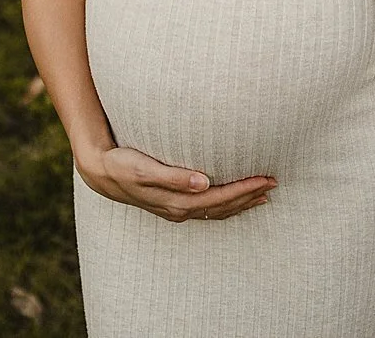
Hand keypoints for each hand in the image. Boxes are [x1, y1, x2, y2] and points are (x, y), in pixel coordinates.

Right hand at [77, 145, 275, 222]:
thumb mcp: (144, 169)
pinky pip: (208, 208)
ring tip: (263, 194)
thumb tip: (203, 182)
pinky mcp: (173, 204)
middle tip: (273, 182)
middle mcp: (180, 210)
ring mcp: (177, 210)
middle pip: (224, 207)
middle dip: (249, 196)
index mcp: (177, 202)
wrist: (101, 172)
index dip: (244, 189)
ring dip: (241, 203)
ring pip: (217, 210)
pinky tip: (233, 198)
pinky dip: (225, 204)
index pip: (220, 198)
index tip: (265, 179)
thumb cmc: (122, 165)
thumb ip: (173, 176)